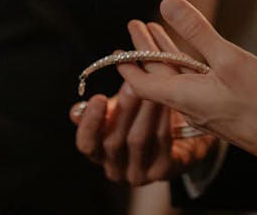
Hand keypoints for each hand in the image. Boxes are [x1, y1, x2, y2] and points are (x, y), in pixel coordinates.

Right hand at [70, 20, 217, 185]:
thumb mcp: (117, 111)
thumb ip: (100, 109)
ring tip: (153, 87)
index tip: (99, 98)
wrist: (180, 135)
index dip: (90, 122)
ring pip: (137, 139)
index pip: (86, 143)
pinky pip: (162, 142)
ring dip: (145, 110)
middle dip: (123, 109)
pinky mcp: (162, 171)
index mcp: (99, 152)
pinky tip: (169, 100)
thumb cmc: (140, 117)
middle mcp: (115, 168)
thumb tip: (77, 111)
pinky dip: (163, 119)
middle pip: (113, 141)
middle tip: (132, 83)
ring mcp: (139, 173)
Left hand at [117, 0, 256, 180]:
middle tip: (137, 24)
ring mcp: (206, 109)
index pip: (140, 82)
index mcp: (183, 95)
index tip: (116, 45)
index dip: (126, 63)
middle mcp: (189, 106)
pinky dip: (184, 66)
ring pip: (177, 80)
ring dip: (166, 55)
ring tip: (158, 32)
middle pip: (158, 77)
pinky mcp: (221, 111)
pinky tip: (192, 58)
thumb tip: (167, 2)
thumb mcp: (228, 59)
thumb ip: (197, 31)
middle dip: (145, 49)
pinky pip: (193, 86)